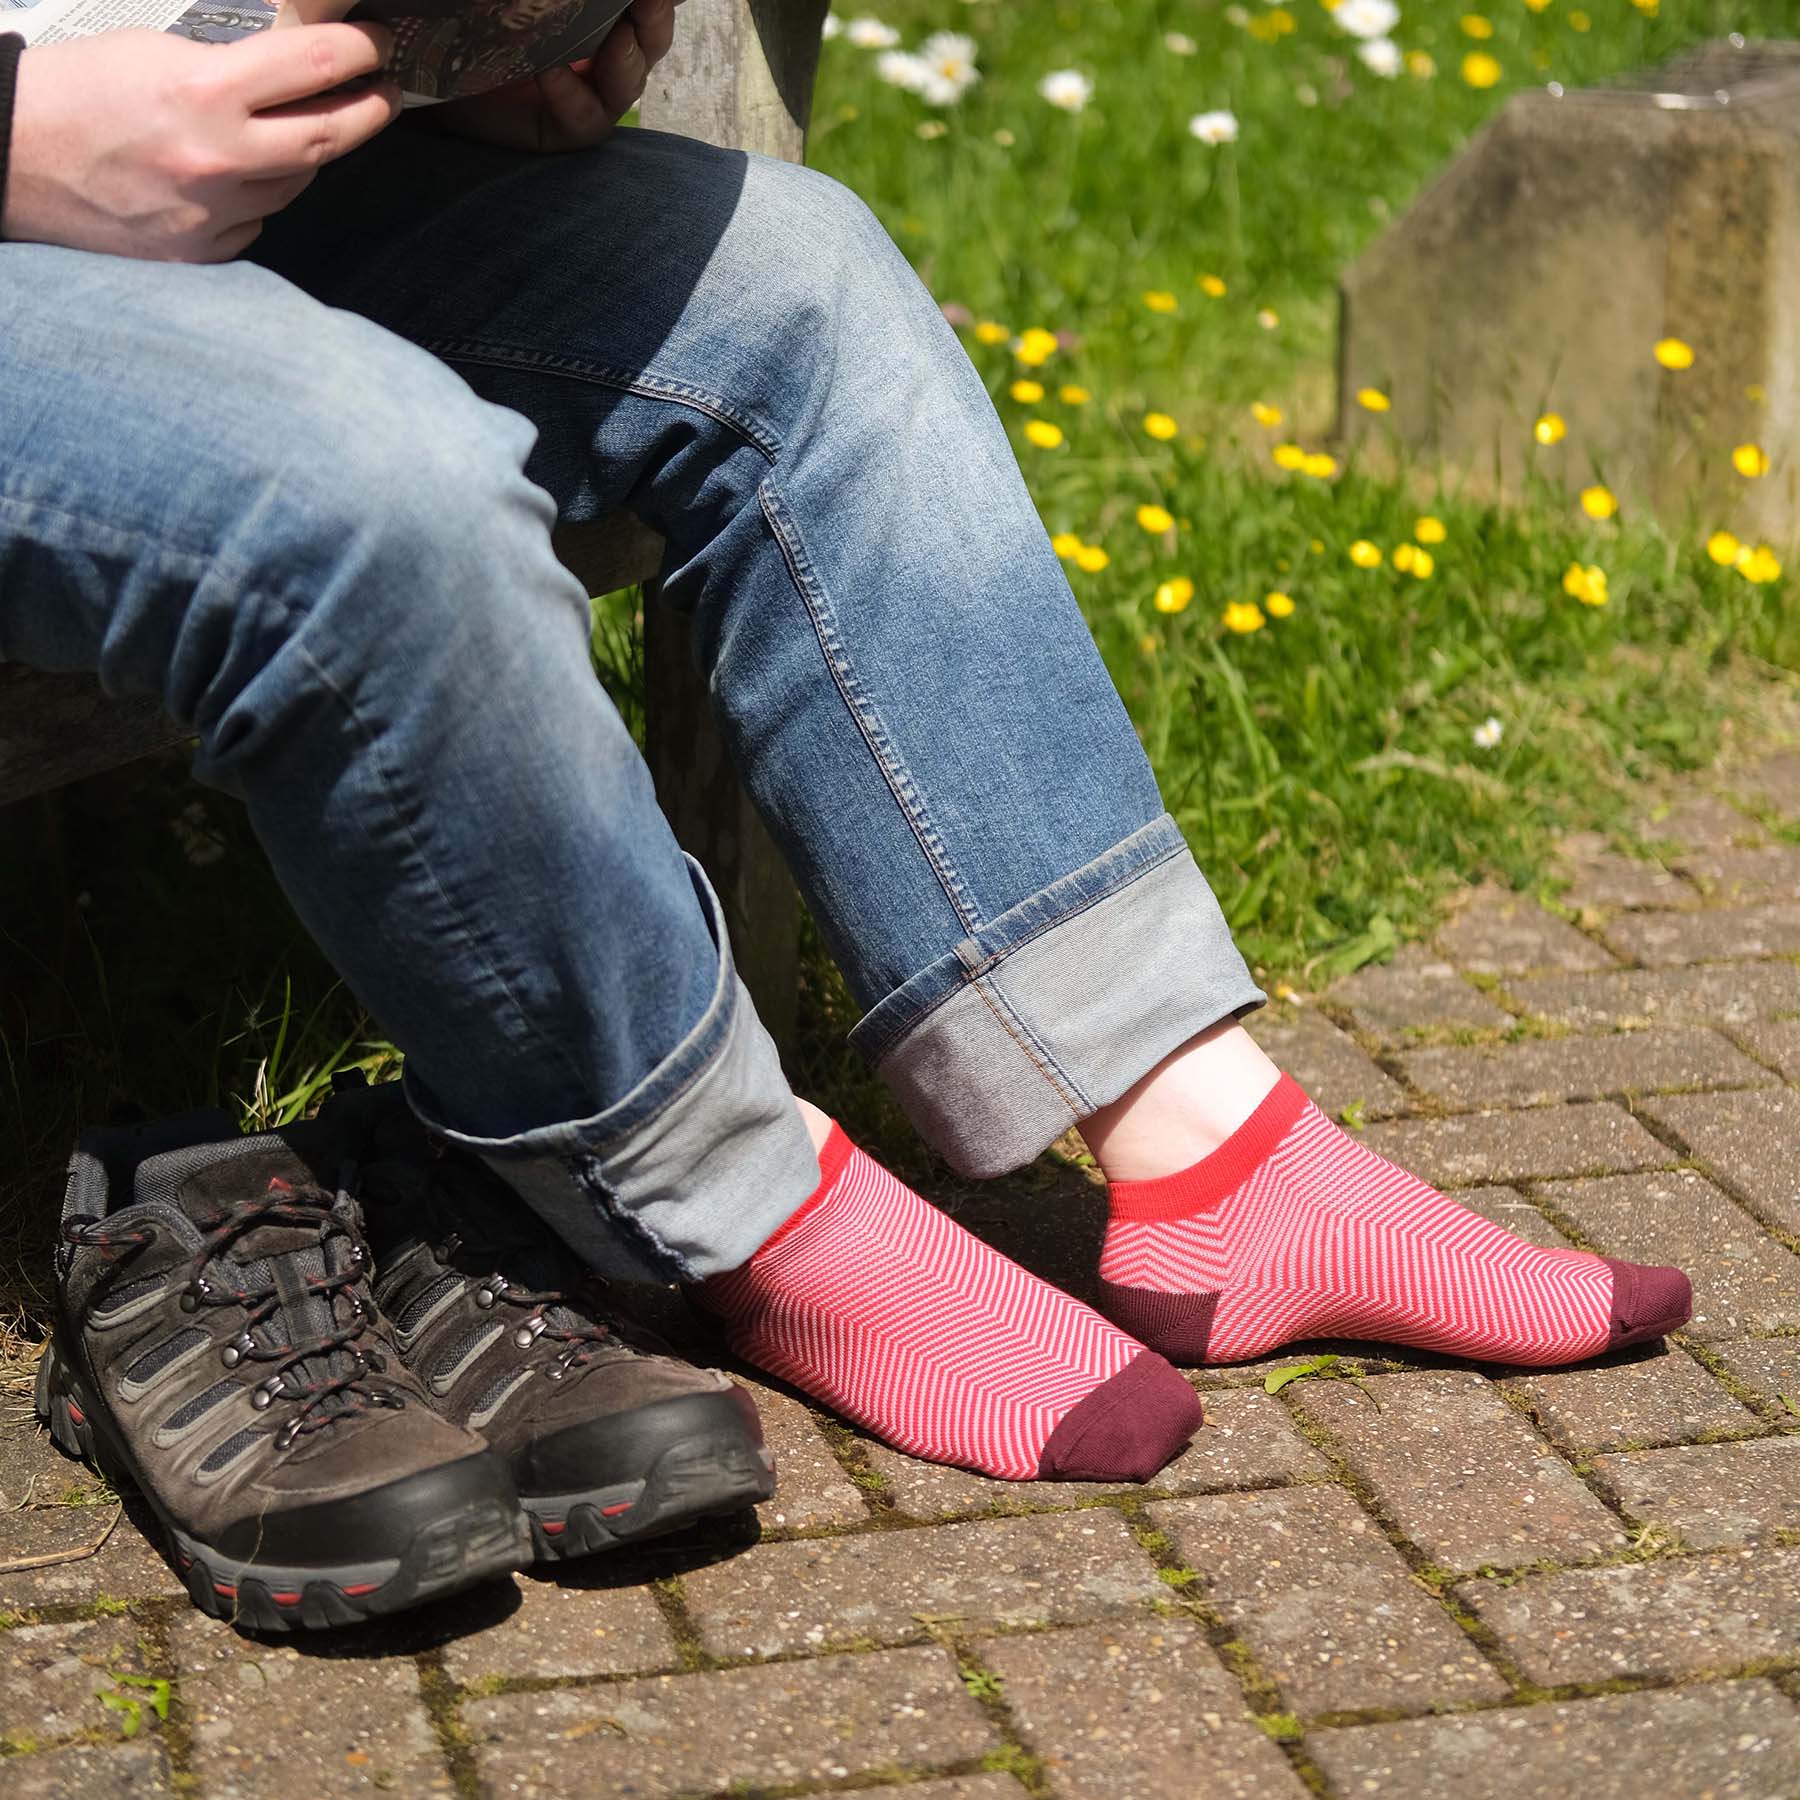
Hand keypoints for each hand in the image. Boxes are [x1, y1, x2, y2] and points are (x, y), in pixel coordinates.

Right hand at [3, 26, 398, 261]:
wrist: (12, 157)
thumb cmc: (78, 91)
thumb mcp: (156, 52)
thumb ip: (232, 68)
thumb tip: (296, 72)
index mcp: (204, 91)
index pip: (314, 66)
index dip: (360, 51)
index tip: (379, 45)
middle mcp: (218, 159)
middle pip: (330, 135)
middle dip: (370, 109)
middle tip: (384, 92)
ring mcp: (213, 212)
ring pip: (296, 182)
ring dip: (308, 153)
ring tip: (303, 126)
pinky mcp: (202, 250)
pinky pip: (257, 219)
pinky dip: (260, 195)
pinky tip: (241, 175)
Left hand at [428, 0, 681, 153]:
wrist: (408, 56)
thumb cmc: (456, 13)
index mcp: (591, 10)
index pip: (638, 4)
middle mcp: (594, 49)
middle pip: (649, 38)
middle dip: (656, 20)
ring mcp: (580, 91)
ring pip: (627, 80)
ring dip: (629, 58)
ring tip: (622, 37)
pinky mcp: (557, 130)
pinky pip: (585, 120)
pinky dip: (572, 95)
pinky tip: (551, 71)